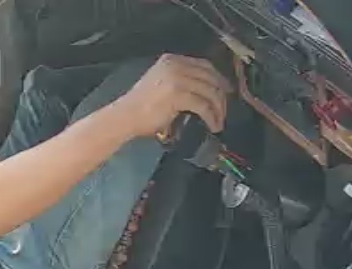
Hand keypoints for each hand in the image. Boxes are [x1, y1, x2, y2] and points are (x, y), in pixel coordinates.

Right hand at [115, 54, 231, 137]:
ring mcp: (177, 79)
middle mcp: (176, 65)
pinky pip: (204, 105)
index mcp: (172, 60)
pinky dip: (211, 117)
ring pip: (210, 92)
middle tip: (225, 110)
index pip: (204, 65)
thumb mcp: (160, 82)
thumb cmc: (140, 106)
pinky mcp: (179, 95)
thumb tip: (205, 90)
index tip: (225, 91)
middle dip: (221, 95)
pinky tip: (213, 126)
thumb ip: (180, 80)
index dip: (218, 78)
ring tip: (219, 122)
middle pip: (210, 77)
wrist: (125, 116)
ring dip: (218, 109)